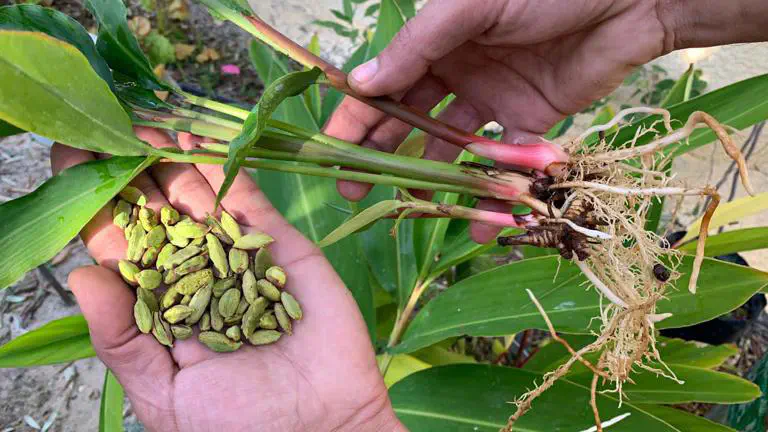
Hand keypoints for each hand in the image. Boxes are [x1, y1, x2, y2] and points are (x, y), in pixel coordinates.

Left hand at [52, 128, 403, 431]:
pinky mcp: (281, 246)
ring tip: (140, 121)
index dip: (95, 206)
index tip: (72, 161)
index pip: (119, 249)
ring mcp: (238, 256)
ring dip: (169, 159)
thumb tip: (82, 276)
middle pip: (156, 213)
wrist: (323, 427)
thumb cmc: (241, 426)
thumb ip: (123, 340)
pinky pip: (247, 201)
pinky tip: (195, 139)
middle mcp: (195, 276)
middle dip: (130, 171)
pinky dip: (223, 169)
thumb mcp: (166, 395)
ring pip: (198, 199)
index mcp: (161, 310)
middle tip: (103, 124)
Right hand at [325, 0, 673, 242]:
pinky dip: (493, 188)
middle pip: (411, 119)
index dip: (357, 115)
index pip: (385, 82)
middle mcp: (459, 70)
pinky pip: (504, 159)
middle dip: (383, 154)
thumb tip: (360, 83)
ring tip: (415, 210)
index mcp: (438, 40)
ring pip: (453, 145)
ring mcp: (494, 97)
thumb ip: (418, 46)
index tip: (334, 151)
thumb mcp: (473, 7)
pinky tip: (479, 219)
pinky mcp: (531, 120)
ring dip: (434, 176)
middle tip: (359, 193)